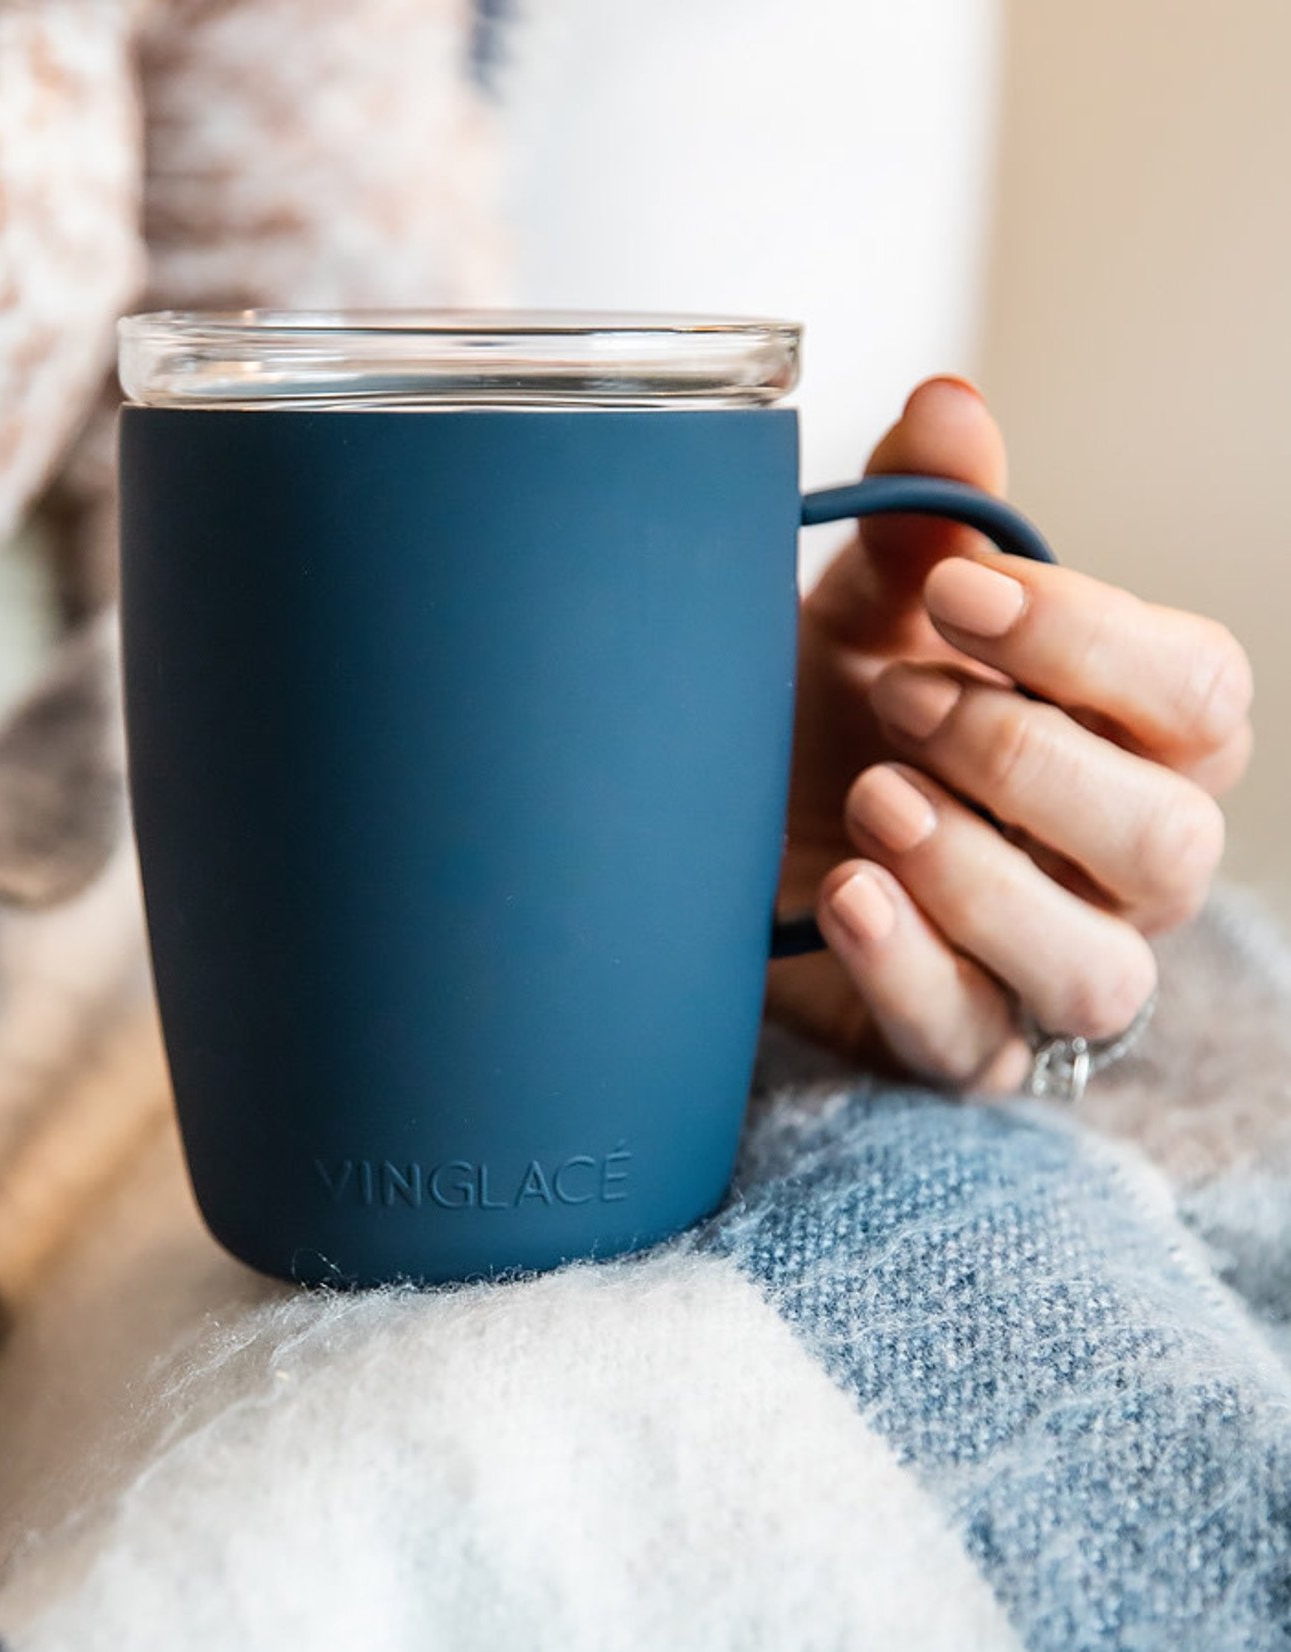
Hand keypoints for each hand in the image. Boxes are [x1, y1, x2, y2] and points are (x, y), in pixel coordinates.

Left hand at [769, 377, 1252, 1089]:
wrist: (726, 823)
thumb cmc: (833, 710)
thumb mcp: (870, 607)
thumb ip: (924, 515)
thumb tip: (949, 404)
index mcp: (1135, 738)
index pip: (1200, 694)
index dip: (1091, 640)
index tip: (958, 589)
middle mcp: (1120, 863)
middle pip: (1169, 838)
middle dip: (1024, 755)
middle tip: (897, 696)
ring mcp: (1045, 965)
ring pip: (1098, 968)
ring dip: (982, 875)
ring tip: (874, 799)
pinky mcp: (959, 1042)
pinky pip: (974, 1042)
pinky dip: (911, 971)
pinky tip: (844, 896)